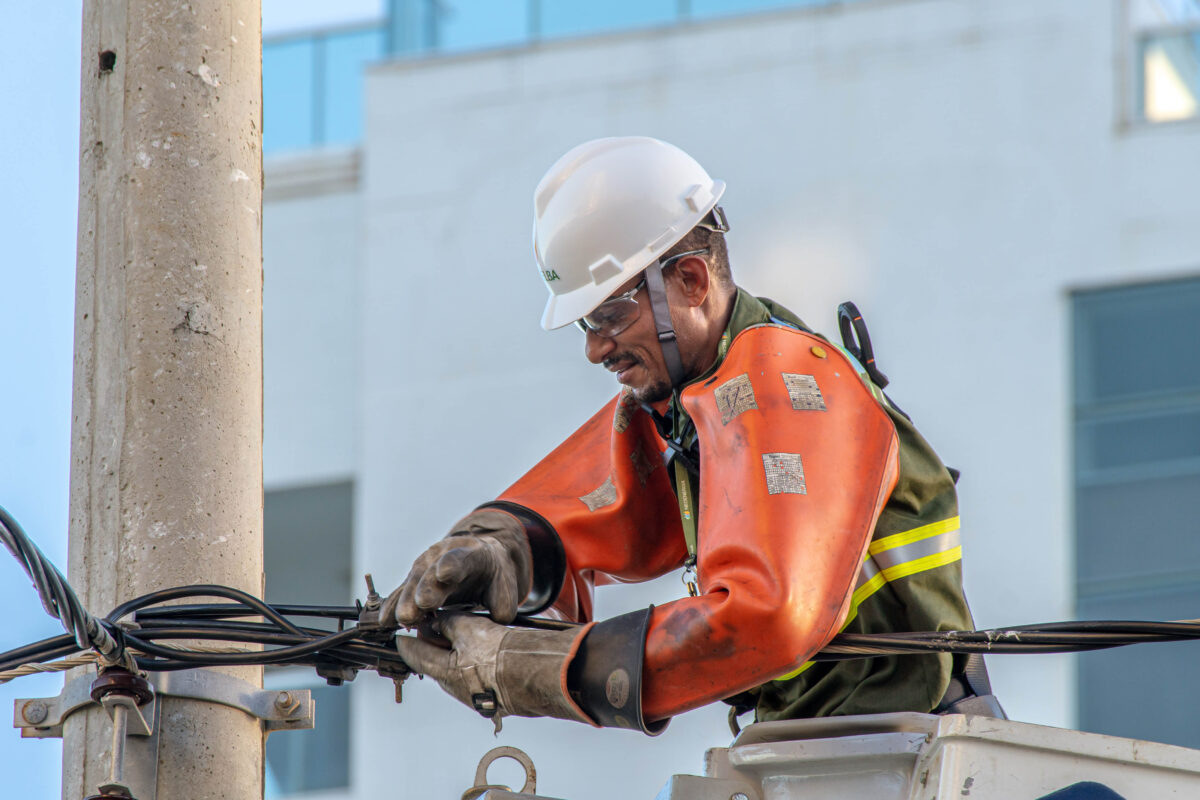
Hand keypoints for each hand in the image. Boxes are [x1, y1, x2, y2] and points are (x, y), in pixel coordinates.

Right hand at [383, 510, 531, 626]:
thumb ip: (501, 606)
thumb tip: (492, 622)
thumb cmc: (493, 578)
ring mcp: (425, 567)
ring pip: (413, 583)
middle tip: (420, 604)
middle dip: (425, 587)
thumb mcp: (504, 588)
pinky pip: (400, 593)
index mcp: (470, 554)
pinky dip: (393, 606)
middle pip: (431, 572)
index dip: (452, 565)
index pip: (460, 558)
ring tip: (402, 619)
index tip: (444, 573)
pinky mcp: (413, 581)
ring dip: (406, 601)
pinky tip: (384, 620)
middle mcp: (442, 556)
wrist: (481, 562)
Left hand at [395, 612, 590, 725]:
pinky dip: (475, 666)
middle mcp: (456, 689)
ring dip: (456, 657)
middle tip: (433, 632)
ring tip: (463, 640)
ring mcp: (476, 697)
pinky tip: (486, 655)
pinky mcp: (496, 700)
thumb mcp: (469, 628)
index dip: (407, 643)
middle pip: (437, 666)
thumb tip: (437, 622)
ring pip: (458, 673)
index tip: (400, 638)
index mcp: (444, 672)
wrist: (535, 674)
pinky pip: (478, 680)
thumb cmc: (500, 652)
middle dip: (434, 649)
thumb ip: (449, 623)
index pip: (415, 656)